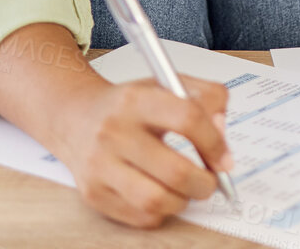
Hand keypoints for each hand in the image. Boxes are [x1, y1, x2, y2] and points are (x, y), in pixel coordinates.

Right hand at [53, 75, 233, 228]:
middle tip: (210, 182)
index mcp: (136, 99)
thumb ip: (205, 97)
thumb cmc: (127, 104)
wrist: (75, 117)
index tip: (224, 158)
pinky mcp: (94, 193)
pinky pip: (140, 216)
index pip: (188, 118)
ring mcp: (101, 166)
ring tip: (185, 189)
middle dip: (205, 183)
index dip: (215, 142)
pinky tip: (161, 194)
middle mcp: (114, 132)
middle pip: (175, 170)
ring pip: (157, 200)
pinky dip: (161, 211)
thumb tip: (221, 131)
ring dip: (183, 201)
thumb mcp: (165, 83)